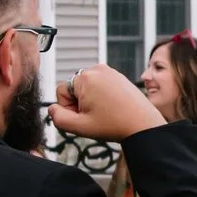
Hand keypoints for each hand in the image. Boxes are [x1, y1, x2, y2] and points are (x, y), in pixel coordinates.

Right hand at [50, 64, 166, 140]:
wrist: (143, 124)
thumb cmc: (114, 125)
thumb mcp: (80, 127)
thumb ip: (58, 118)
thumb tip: (52, 108)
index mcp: (85, 78)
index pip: (61, 91)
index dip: (68, 108)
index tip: (84, 116)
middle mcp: (96, 69)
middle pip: (74, 88)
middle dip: (79, 103)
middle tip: (96, 116)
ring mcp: (108, 70)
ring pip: (86, 87)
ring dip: (90, 100)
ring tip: (104, 111)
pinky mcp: (117, 75)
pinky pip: (99, 85)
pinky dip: (101, 96)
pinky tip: (112, 107)